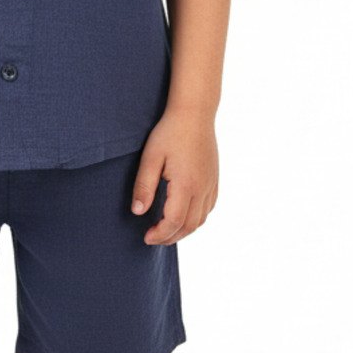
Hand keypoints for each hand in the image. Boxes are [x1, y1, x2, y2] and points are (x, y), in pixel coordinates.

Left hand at [131, 107, 219, 244]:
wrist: (195, 114)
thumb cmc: (170, 133)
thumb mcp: (150, 158)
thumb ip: (144, 186)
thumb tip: (138, 212)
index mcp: (186, 185)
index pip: (174, 222)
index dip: (159, 234)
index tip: (146, 237)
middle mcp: (203, 189)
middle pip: (189, 226)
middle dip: (170, 237)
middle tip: (152, 238)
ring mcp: (211, 185)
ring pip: (201, 220)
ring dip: (183, 231)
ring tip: (165, 231)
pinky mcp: (214, 180)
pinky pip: (208, 209)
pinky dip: (195, 220)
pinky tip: (183, 217)